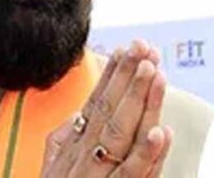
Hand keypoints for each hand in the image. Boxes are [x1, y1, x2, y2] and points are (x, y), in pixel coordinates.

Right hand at [42, 40, 172, 176]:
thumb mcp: (52, 164)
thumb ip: (62, 138)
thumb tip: (76, 113)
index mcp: (75, 144)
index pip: (96, 101)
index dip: (112, 75)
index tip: (124, 49)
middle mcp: (86, 153)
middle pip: (109, 107)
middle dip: (127, 75)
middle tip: (142, 47)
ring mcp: (100, 173)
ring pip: (123, 131)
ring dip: (139, 100)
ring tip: (153, 72)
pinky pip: (132, 171)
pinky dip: (147, 152)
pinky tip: (160, 132)